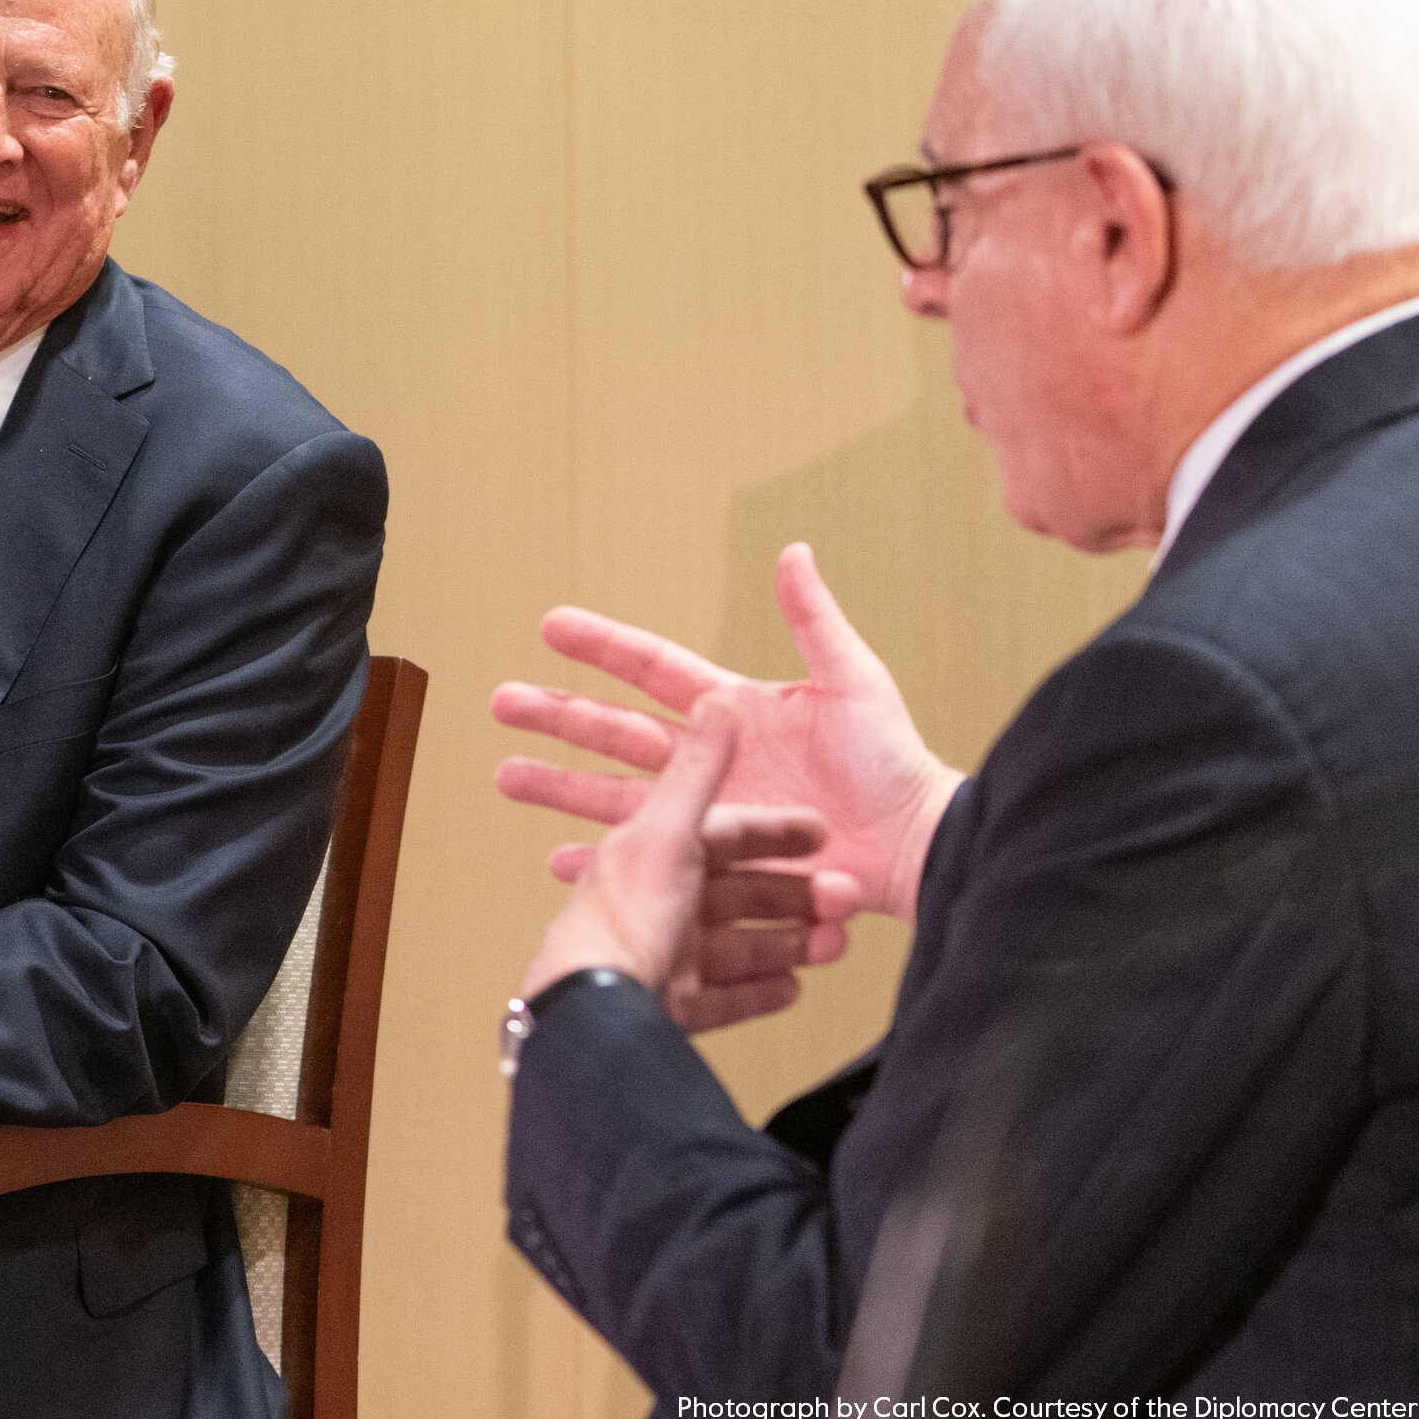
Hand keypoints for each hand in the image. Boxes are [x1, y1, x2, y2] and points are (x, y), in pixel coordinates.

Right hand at [495, 543, 963, 923]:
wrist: (916, 849)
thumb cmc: (896, 765)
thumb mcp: (855, 683)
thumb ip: (814, 622)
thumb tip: (792, 552)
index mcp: (734, 713)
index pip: (653, 671)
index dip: (603, 647)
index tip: (551, 626)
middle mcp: (710, 763)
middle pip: (616, 732)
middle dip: (558, 716)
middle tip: (502, 704)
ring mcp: (707, 815)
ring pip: (615, 796)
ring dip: (560, 787)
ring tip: (508, 778)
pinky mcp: (714, 866)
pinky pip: (645, 862)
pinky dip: (601, 860)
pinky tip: (558, 859)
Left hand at [520, 694, 832, 1022]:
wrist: (597, 1014)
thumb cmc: (622, 917)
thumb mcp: (668, 830)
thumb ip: (697, 769)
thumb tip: (715, 702)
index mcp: (652, 852)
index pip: (726, 833)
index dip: (775, 830)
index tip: (822, 832)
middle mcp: (657, 902)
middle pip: (739, 893)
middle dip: (794, 896)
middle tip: (841, 901)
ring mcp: (665, 957)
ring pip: (741, 946)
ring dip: (790, 944)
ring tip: (832, 945)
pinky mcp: (672, 1007)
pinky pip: (727, 998)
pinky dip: (760, 992)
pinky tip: (794, 988)